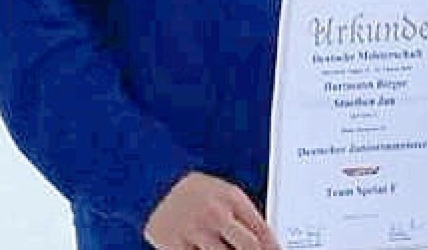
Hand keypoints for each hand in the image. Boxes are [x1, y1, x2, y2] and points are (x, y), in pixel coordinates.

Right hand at [143, 172, 277, 249]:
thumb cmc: (195, 191)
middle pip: (248, 246)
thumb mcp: (224, 194)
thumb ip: (243, 215)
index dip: (273, 247)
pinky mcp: (174, 245)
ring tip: (228, 249)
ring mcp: (195, 230)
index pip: (262, 230)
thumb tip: (265, 240)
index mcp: (232, 198)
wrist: (154, 184)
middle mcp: (215, 214)